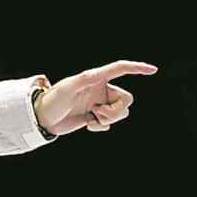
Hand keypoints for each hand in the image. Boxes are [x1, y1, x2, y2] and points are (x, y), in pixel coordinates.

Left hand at [34, 60, 154, 136]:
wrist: (42, 118)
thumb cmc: (52, 100)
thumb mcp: (68, 88)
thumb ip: (84, 80)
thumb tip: (97, 74)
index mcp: (96, 78)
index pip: (120, 69)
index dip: (137, 68)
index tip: (153, 70)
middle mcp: (101, 90)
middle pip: (127, 99)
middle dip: (117, 110)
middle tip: (98, 112)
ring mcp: (99, 104)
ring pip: (122, 112)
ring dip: (109, 119)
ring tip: (92, 118)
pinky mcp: (95, 117)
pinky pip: (110, 124)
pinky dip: (101, 127)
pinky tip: (87, 124)